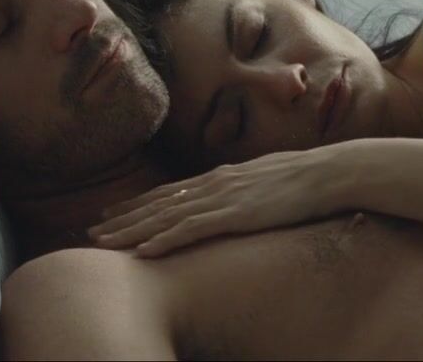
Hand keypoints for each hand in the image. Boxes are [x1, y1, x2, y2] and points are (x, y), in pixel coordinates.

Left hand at [88, 146, 348, 256]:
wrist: (330, 172)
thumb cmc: (308, 177)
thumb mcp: (269, 179)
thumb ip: (247, 188)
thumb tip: (240, 198)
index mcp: (224, 175)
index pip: (171, 192)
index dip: (140, 203)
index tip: (114, 212)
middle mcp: (216, 183)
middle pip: (159, 203)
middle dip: (123, 217)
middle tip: (92, 230)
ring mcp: (223, 198)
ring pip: (165, 217)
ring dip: (131, 231)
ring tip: (103, 243)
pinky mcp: (235, 214)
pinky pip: (190, 230)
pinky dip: (163, 239)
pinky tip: (142, 250)